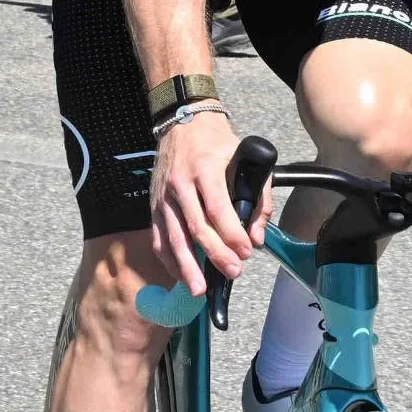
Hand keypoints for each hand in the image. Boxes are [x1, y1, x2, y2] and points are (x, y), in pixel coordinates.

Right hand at [145, 109, 259, 296]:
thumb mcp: (245, 160)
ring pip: (173, 237)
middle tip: (233, 272)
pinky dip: (169, 259)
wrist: (183, 122)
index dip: (231, 234)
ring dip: (187, 266)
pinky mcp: (154, 206)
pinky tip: (181, 276)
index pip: (217, 208)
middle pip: (196, 228)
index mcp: (204, 170)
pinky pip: (159, 238)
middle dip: (215, 254)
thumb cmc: (217, 143)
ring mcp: (163, 197)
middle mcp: (180, 185)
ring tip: (199, 289)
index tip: (247, 251)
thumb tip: (256, 237)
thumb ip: (258, 198)